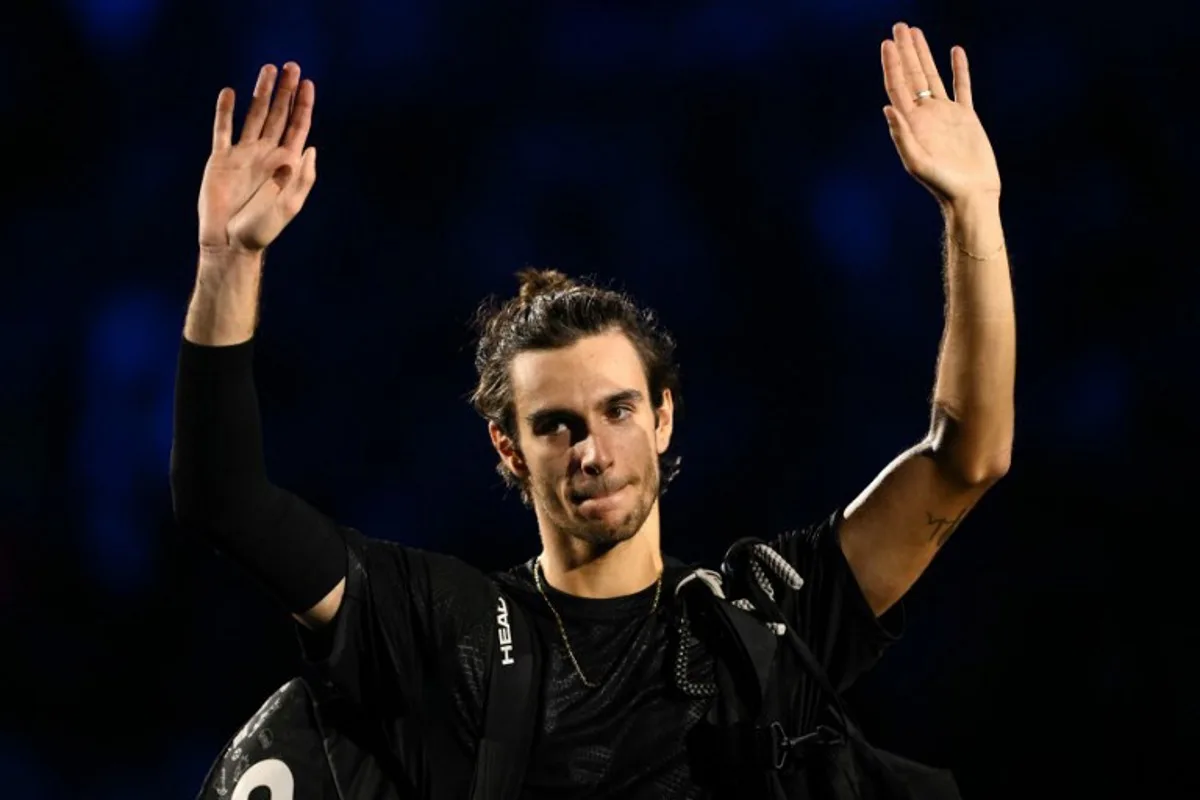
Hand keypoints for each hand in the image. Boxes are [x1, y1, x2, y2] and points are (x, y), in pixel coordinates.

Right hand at [197, 63, 316, 256]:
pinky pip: (223, 130)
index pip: (298, 127)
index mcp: (286, 163)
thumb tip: (310, 146)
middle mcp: (266, 154)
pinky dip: (225, 111)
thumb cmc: (262, 229)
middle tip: (291, 66)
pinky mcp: (221, 158)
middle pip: (278, 115)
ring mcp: (244, 154)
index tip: (307, 83)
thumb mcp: (290, 205)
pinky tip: (229, 93)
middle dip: (285, 91)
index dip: (303, 105)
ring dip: (261, 93)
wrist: (229, 241)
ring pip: (253, 115)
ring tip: (267, 69)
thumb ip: (302, 177)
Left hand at [880, 23, 1000, 208]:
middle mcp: (925, 115)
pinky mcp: (966, 117)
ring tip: (916, 32)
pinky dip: (958, 69)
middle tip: (899, 27)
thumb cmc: (942, 185)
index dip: (892, 64)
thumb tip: (887, 108)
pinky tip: (954, 51)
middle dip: (904, 51)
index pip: (897, 87)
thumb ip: (901, 136)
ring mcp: (945, 114)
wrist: (971, 195)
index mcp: (911, 123)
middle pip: (912, 75)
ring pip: (932, 76)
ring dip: (924, 54)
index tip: (887, 43)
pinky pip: (961, 86)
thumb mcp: (917, 163)